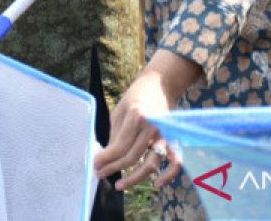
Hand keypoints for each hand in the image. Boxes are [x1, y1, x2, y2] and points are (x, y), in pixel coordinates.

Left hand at [95, 69, 182, 190]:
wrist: (160, 84)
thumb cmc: (136, 97)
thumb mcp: (119, 112)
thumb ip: (115, 135)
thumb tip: (106, 158)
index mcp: (136, 116)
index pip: (119, 147)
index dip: (106, 159)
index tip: (95, 165)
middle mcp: (152, 126)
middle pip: (131, 157)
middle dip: (113, 168)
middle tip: (100, 173)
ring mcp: (164, 134)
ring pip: (150, 163)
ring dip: (133, 178)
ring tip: (118, 185)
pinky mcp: (173, 139)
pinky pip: (175, 161)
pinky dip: (168, 175)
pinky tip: (156, 185)